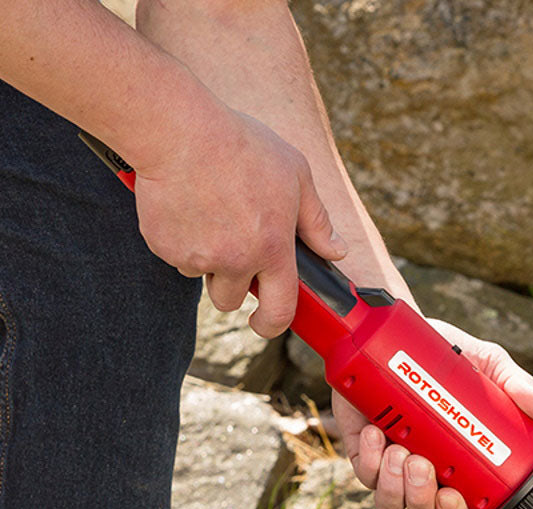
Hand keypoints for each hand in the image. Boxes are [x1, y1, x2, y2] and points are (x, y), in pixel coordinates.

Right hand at [132, 107, 346, 337]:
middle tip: (229, 249)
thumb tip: (337, 251)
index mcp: (273, 249)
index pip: (280, 310)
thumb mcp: (296, 175)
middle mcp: (236, 260)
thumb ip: (317, 221)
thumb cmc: (241, 145)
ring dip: (205, 261)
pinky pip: (173, 256)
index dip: (272, 325)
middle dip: (231, 285)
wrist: (179, 129)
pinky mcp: (163, 246)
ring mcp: (197, 256)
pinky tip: (184, 206)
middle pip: (231, 300)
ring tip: (208, 217)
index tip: (264, 324)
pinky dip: (178, 239)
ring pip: (201, 276)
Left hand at [331, 319, 532, 508]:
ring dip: (395, 484)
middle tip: (423, 464)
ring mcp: (391, 463)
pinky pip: (365, 474)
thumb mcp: (487, 363)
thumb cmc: (446, 354)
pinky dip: (370, 460)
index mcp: (459, 463)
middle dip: (423, 498)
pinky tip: (376, 433)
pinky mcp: (363, 450)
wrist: (397, 330)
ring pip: (392, 502)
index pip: (461, 507)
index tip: (455, 495)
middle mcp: (426, 471)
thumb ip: (514, 383)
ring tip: (400, 450)